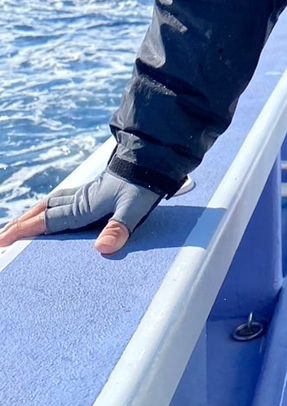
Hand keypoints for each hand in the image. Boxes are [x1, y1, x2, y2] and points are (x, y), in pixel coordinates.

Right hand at [0, 170, 163, 256]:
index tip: (4, 241)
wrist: (153, 157)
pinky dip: (48, 207)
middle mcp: (80, 198)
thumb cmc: (144, 184)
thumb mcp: (135, 207)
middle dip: (21, 224)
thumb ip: (119, 227)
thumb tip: (102, 248)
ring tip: (17, 224)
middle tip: (2, 237)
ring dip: (32, 214)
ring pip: (50, 203)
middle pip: (43, 211)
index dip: (26, 231)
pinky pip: (62, 199)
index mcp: (84, 205)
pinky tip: (49, 209)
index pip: (48, 221)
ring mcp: (85, 192)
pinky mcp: (94, 189)